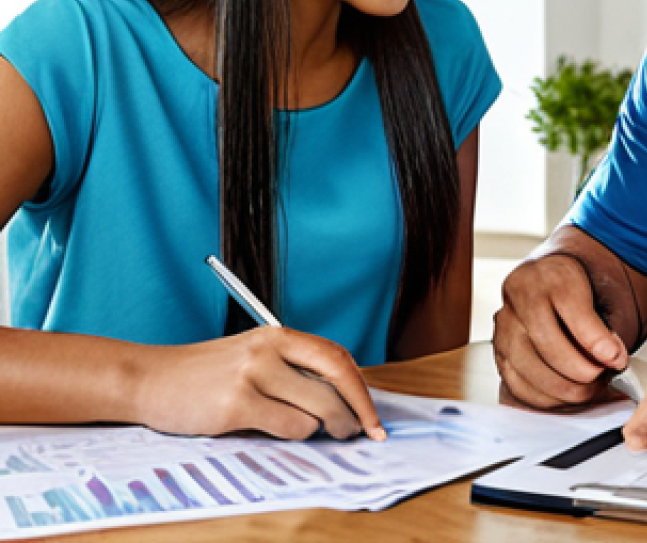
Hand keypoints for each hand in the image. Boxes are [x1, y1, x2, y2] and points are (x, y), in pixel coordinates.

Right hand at [135, 327, 384, 440]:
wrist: (151, 379)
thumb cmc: (206, 375)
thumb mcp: (254, 358)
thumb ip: (292, 370)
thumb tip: (342, 398)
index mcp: (278, 335)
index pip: (337, 357)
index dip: (361, 388)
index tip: (373, 414)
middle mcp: (270, 349)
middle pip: (336, 379)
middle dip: (356, 411)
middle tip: (361, 432)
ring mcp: (253, 375)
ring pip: (317, 408)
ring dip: (325, 428)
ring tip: (320, 432)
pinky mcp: (237, 404)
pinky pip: (289, 426)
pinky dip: (296, 434)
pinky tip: (283, 432)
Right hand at [493, 253, 627, 408]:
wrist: (548, 284)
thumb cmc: (575, 291)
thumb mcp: (598, 292)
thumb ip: (607, 326)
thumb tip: (613, 360)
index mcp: (550, 275)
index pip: (573, 311)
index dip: (597, 341)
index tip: (618, 358)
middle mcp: (521, 297)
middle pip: (549, 346)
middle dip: (584, 371)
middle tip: (604, 375)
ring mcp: (505, 326)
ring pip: (532, 371)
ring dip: (568, 389)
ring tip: (590, 386)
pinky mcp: (499, 351)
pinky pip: (520, 387)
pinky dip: (549, 398)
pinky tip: (568, 392)